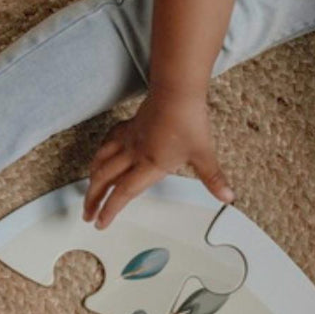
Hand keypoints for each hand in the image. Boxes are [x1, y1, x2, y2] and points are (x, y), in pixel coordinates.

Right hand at [83, 87, 233, 228]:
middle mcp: (134, 154)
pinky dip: (100, 153)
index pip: (123, 193)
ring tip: (88, 191)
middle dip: (93, 199)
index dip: (109, 209)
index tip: (99, 222)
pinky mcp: (129, 126)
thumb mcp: (204, 153)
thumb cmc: (189, 121)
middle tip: (87, 214)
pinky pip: (107, 142)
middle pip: (105, 180)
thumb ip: (213, 178)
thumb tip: (228, 196)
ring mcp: (129, 139)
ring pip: (102, 161)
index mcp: (149, 165)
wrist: (177, 91)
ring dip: (92, 179)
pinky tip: (100, 157)